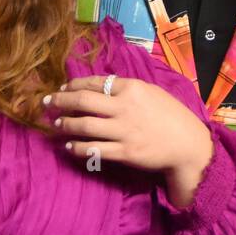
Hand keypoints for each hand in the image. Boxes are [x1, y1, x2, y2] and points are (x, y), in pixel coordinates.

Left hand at [47, 75, 214, 207]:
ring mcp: (124, 131)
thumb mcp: (152, 92)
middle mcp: (125, 107)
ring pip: (84, 125)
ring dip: (66, 124)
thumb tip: (102, 86)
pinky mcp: (124, 152)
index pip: (95, 82)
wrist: (188, 144)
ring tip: (57, 124)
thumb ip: (128, 88)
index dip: (74, 84)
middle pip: (83, 101)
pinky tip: (69, 145)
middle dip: (60, 101)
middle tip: (46, 103)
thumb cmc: (172, 116)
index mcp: (133, 88)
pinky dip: (77, 147)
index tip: (62, 88)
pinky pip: (93, 149)